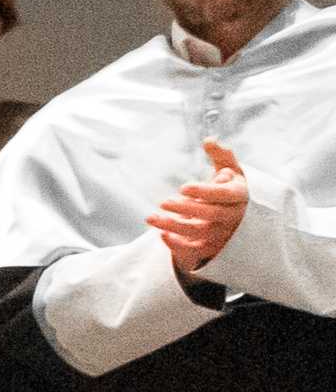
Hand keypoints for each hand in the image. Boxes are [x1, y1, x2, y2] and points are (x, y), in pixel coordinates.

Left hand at [152, 139, 247, 278]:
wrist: (236, 219)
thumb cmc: (230, 190)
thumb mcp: (231, 170)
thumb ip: (222, 155)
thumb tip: (210, 140)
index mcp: (239, 196)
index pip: (225, 194)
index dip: (205, 191)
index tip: (183, 187)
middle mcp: (233, 216)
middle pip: (211, 215)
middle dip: (186, 209)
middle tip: (163, 201)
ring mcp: (223, 233)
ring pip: (200, 233)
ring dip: (174, 226)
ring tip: (151, 218)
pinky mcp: (212, 247)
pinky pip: (195, 251)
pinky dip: (177, 245)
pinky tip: (160, 234)